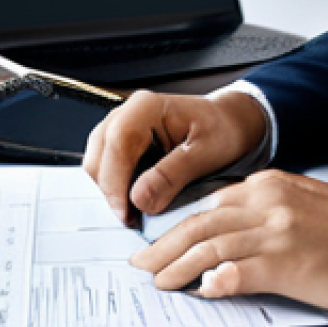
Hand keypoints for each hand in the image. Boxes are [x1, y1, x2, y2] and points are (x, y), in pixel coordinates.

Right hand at [83, 89, 266, 224]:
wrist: (229, 122)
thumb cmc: (222, 131)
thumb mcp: (206, 154)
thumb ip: (172, 175)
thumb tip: (138, 199)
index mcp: (147, 107)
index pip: (117, 143)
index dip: (116, 182)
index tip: (127, 214)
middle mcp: (128, 112)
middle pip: (100, 156)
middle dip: (113, 191)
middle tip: (134, 220)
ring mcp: (121, 126)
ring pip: (98, 164)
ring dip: (113, 191)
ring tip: (138, 211)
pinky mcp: (121, 142)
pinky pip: (106, 167)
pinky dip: (117, 187)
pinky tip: (138, 198)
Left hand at [130, 169, 327, 311]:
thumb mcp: (303, 205)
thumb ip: (265, 213)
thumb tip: (229, 240)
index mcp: (271, 185)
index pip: (210, 204)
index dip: (179, 224)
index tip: (160, 240)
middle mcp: (268, 202)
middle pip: (200, 223)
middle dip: (164, 245)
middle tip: (142, 262)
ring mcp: (276, 231)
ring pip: (209, 246)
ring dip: (177, 265)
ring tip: (159, 281)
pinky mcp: (288, 262)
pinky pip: (238, 271)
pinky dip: (215, 282)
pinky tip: (203, 292)